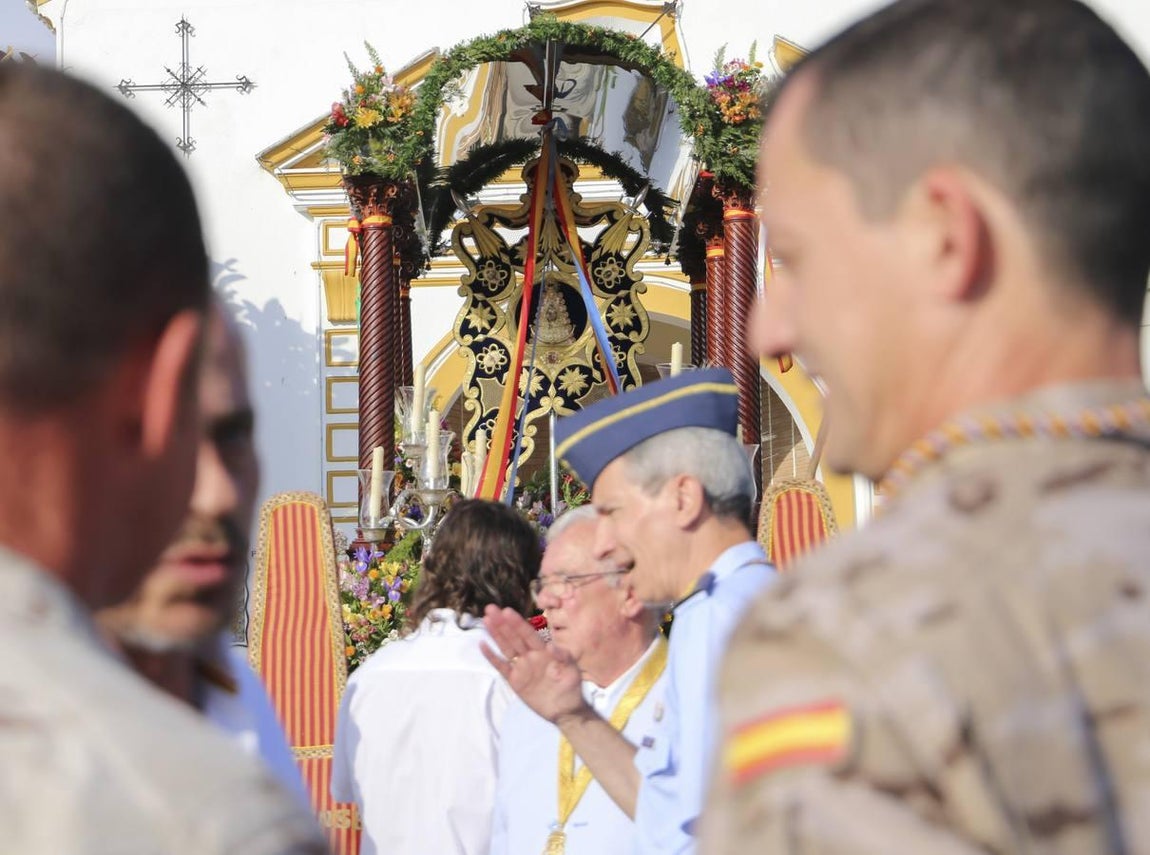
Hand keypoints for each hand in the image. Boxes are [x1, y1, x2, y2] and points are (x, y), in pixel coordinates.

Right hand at [481, 605, 585, 722]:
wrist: (566, 709)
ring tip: (486, 620)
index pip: (528, 634)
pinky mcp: (515, 680)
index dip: (518, 623)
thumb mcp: (572, 669)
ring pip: (506, 647)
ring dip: (496, 634)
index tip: (507, 611)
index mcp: (544, 650)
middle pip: (514, 637)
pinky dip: (492, 656)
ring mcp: (521, 667)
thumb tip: (550, 646)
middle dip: (502, 623)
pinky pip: (502, 666)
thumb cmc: (571, 685)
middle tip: (490, 608)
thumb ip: (562, 656)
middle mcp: (530, 655)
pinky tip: (483, 645)